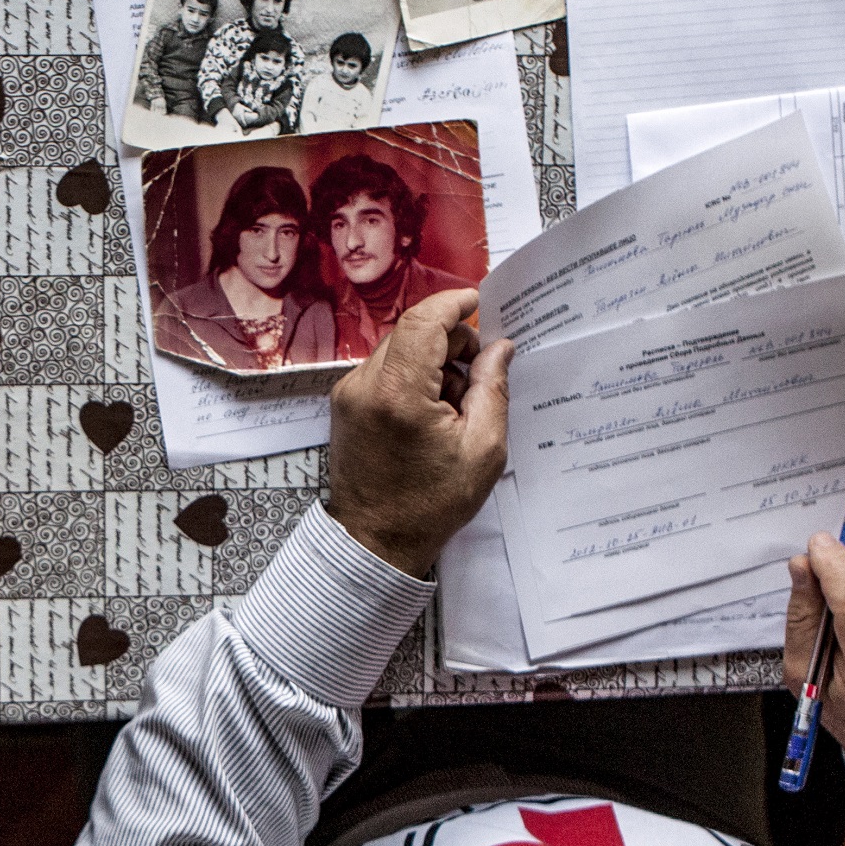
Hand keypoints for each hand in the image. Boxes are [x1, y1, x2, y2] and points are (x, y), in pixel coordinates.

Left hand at [325, 288, 512, 577]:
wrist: (374, 542)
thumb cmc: (429, 505)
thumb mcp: (482, 450)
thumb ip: (493, 389)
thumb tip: (499, 348)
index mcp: (399, 394)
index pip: (424, 321)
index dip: (455, 304)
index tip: (480, 303)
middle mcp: (365, 385)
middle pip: (413, 332)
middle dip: (451, 341)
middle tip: (479, 376)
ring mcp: (349, 393)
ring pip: (400, 350)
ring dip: (433, 361)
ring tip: (455, 406)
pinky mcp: (345, 404)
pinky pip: (385, 370)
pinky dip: (413, 377)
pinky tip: (431, 412)